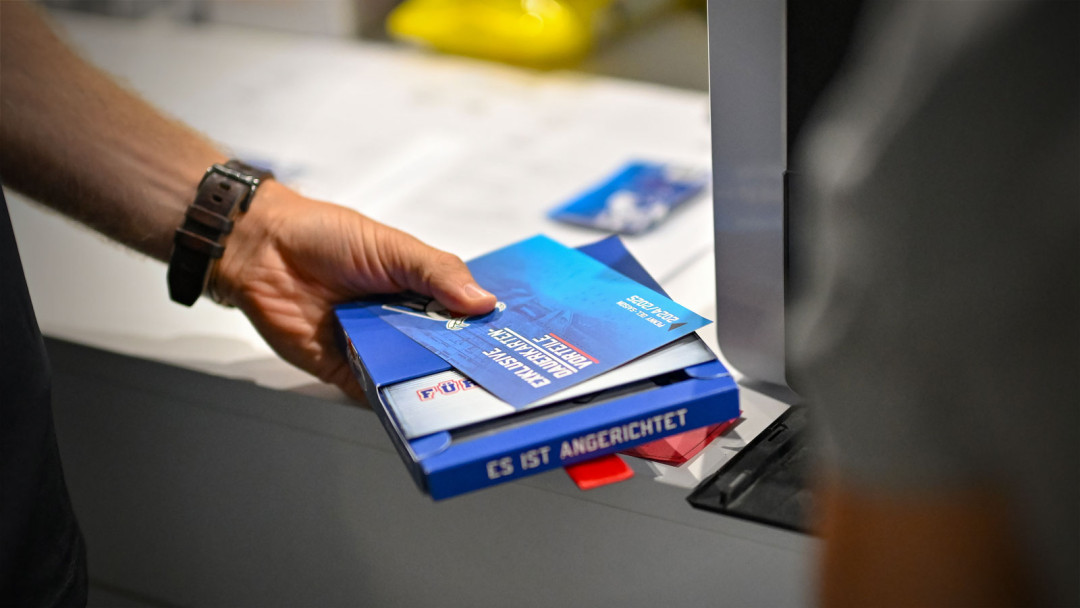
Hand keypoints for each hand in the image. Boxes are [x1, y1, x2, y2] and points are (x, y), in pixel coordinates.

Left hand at [211, 181, 496, 401]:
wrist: (260, 250)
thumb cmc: (325, 236)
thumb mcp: (393, 247)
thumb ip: (438, 273)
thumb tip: (485, 301)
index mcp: (420, 291)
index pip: (465, 316)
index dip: (489, 331)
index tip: (520, 346)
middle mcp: (402, 323)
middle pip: (444, 353)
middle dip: (468, 367)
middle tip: (499, 383)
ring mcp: (374, 350)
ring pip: (413, 378)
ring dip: (434, 388)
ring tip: (466, 402)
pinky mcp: (345, 373)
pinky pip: (375, 396)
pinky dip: (393, 405)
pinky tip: (417, 412)